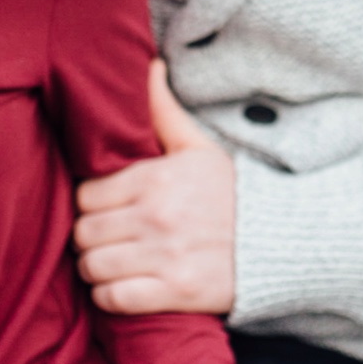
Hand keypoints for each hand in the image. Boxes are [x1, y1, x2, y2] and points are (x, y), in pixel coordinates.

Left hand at [74, 60, 236, 313]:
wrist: (278, 243)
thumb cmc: (231, 195)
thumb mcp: (199, 149)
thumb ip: (164, 111)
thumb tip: (148, 64)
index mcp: (156, 178)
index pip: (86, 194)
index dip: (91, 204)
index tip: (106, 209)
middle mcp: (156, 216)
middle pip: (84, 232)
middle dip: (90, 237)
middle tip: (107, 238)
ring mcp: (164, 257)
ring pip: (92, 266)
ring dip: (96, 269)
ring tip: (112, 263)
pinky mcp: (175, 292)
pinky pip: (113, 298)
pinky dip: (110, 296)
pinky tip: (122, 287)